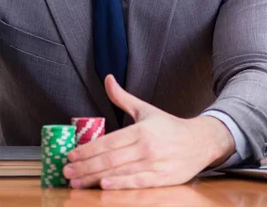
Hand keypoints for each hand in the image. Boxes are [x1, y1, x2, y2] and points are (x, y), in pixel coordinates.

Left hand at [63, 75, 234, 189]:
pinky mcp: (163, 179)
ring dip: (95, 179)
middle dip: (85, 166)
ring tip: (76, 182)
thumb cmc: (169, 127)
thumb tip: (107, 79)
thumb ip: (122, 98)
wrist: (200, 142)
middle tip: (66, 171)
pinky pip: (137, 183)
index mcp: (140, 130)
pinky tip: (104, 187)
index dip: (88, 149)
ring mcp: (155, 165)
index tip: (70, 154)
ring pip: (120, 172)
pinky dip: (120, 185)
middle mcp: (146, 147)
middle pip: (110, 159)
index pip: (108, 141)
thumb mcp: (145, 109)